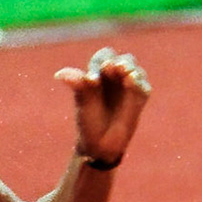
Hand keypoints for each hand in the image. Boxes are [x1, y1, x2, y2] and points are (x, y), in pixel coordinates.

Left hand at [54, 47, 150, 167]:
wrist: (100, 144)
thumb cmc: (88, 121)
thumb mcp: (82, 102)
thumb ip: (77, 85)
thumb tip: (58, 74)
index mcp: (100, 72)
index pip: (103, 57)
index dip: (97, 64)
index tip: (91, 80)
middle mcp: (116, 75)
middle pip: (121, 59)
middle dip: (116, 63)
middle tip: (109, 68)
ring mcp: (130, 84)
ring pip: (133, 68)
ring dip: (128, 67)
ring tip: (122, 71)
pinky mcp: (141, 96)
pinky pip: (142, 85)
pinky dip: (138, 81)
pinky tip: (130, 81)